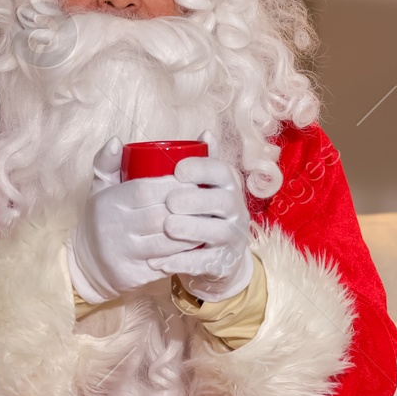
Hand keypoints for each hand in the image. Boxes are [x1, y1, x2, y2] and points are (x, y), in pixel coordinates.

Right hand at [67, 138, 192, 302]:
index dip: (174, 185)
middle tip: (209, 201)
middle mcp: (114, 228)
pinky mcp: (133, 275)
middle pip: (160, 216)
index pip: (146, 189)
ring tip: (208, 221)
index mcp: (109, 202)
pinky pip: (166, 264)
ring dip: (192, 232)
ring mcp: (124, 254)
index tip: (193, 181)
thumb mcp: (99, 189)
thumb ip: (108, 162)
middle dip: (188, 208)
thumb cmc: (102, 218)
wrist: (86, 263)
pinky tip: (198, 244)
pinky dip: (185, 254)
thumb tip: (116, 140)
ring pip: (167, 242)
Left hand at [156, 135, 252, 301]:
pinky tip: (160, 262)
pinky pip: (207, 263)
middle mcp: (236, 210)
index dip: (202, 168)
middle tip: (170, 202)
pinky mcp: (224, 263)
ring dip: (192, 228)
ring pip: (218, 232)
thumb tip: (204, 132)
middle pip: (223, 201)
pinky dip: (183, 263)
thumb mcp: (202, 187)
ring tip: (168, 227)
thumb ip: (199, 162)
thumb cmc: (200, 213)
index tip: (177, 169)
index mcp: (228, 186)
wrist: (217, 258)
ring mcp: (233, 238)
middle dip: (196, 200)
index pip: (222, 171)